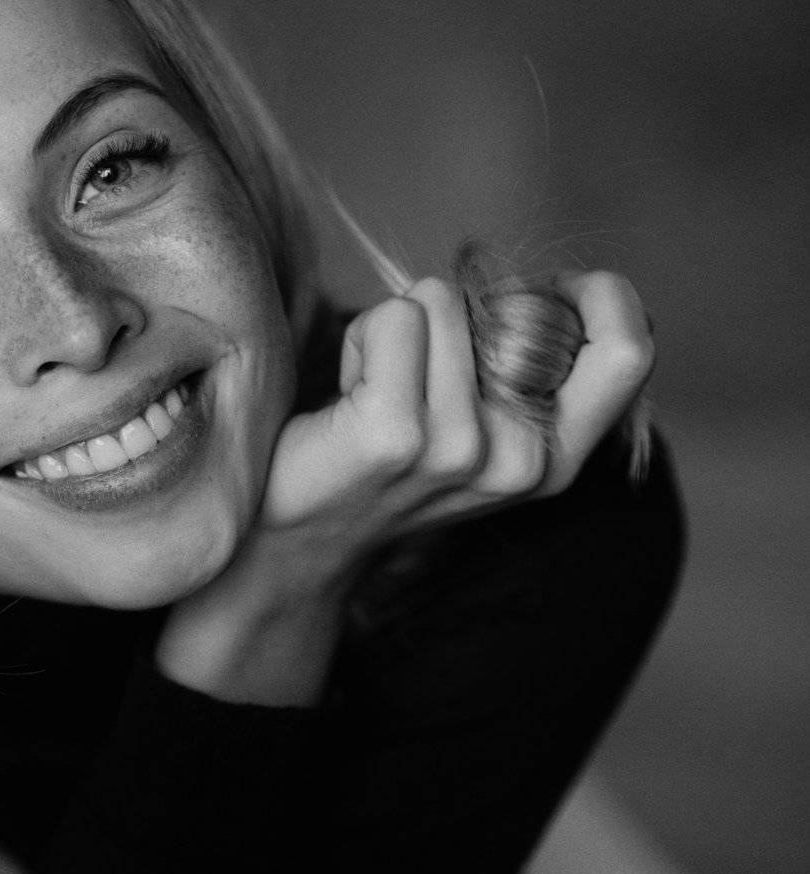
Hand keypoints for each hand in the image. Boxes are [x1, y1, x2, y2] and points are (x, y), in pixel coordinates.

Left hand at [157, 271, 652, 705]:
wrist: (294, 537)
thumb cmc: (383, 459)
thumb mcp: (478, 425)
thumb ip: (528, 366)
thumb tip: (541, 286)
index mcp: (556, 460)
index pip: (629, 347)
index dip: (592, 295)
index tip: (534, 299)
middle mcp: (521, 460)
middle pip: (518, 304)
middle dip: (462, 313)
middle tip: (418, 376)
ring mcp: (460, 450)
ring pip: (443, 302)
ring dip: (396, 327)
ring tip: (375, 393)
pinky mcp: (395, 434)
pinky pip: (395, 318)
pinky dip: (362, 337)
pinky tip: (348, 398)